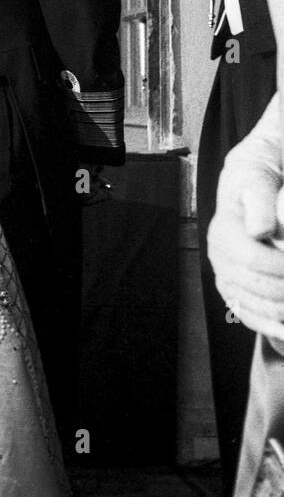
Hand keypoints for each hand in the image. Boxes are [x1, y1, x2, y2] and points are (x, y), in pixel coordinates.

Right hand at [208, 130, 283, 341]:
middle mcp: (219, 253)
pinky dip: (265, 324)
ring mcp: (225, 269)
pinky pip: (244, 311)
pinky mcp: (232, 282)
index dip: (282, 270)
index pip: (254, 261)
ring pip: (250, 303)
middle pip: (255, 286)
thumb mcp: (258, 173)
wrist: (254, 177)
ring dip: (280, 311)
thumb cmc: (261, 172)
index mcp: (224, 229)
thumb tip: (259, 230)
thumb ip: (259, 197)